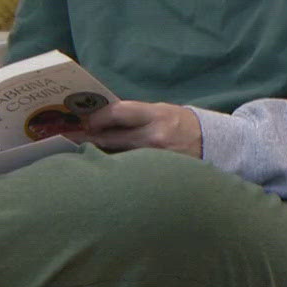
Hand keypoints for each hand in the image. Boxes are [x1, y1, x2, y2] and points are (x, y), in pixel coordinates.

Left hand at [83, 100, 202, 158]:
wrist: (212, 143)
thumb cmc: (181, 123)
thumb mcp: (161, 111)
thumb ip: (134, 114)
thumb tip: (101, 117)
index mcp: (156, 115)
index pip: (117, 113)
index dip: (97, 116)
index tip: (84, 120)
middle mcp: (154, 137)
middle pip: (110, 138)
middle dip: (90, 137)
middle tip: (74, 138)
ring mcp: (155, 159)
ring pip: (116, 157)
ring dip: (100, 154)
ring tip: (86, 152)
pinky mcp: (156, 175)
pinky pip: (128, 170)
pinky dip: (116, 168)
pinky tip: (107, 169)